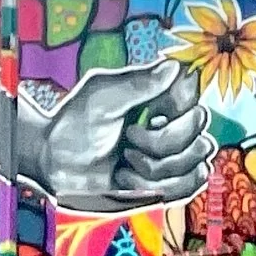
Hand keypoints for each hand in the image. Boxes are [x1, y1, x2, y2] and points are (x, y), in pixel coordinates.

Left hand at [42, 62, 215, 212]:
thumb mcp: (101, 97)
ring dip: (154, 169)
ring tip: (125, 162)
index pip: (195, 98)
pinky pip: (190, 187)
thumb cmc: (74, 125)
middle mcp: (174, 125)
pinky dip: (157, 188)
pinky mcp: (170, 185)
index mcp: (161, 98)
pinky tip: (129, 181)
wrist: (55, 166)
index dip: (175, 111)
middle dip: (160, 143)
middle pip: (200, 134)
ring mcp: (175, 157)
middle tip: (128, 140)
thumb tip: (174, 67)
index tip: (149, 114)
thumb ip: (138, 83)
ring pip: (196, 164)